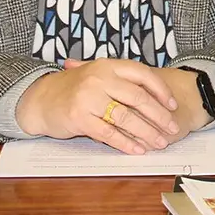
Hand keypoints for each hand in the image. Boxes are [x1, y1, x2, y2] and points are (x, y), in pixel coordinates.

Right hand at [64, 60, 211, 143]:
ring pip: (126, 117)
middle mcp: (100, 78)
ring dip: (146, 132)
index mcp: (108, 65)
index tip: (173, 105)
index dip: (161, 90)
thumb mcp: (99, 74)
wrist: (41, 99)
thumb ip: (124, 80)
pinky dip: (126, 143)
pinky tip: (138, 149)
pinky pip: (109, 133)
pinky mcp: (79, 118)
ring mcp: (89, 98)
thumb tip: (159, 91)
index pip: (143, 75)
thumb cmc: (75, 87)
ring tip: (159, 142)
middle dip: (159, 115)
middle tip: (172, 127)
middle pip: (138, 98)